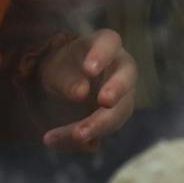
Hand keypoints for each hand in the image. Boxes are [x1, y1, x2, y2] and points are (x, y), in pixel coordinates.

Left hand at [36, 29, 137, 150]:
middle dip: (116, 90)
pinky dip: (84, 137)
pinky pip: (105, 129)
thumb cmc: (63, 68)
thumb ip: (67, 79)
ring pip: (120, 110)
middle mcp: (121, 69)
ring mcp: (124, 95)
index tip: (90, 69)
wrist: (64, 87)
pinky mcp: (116, 117)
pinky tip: (57, 139)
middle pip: (127, 77)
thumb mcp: (56, 69)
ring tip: (76, 135)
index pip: (110, 43)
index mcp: (106, 45)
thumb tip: (82, 93)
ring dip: (100, 124)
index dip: (102, 55)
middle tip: (105, 101)